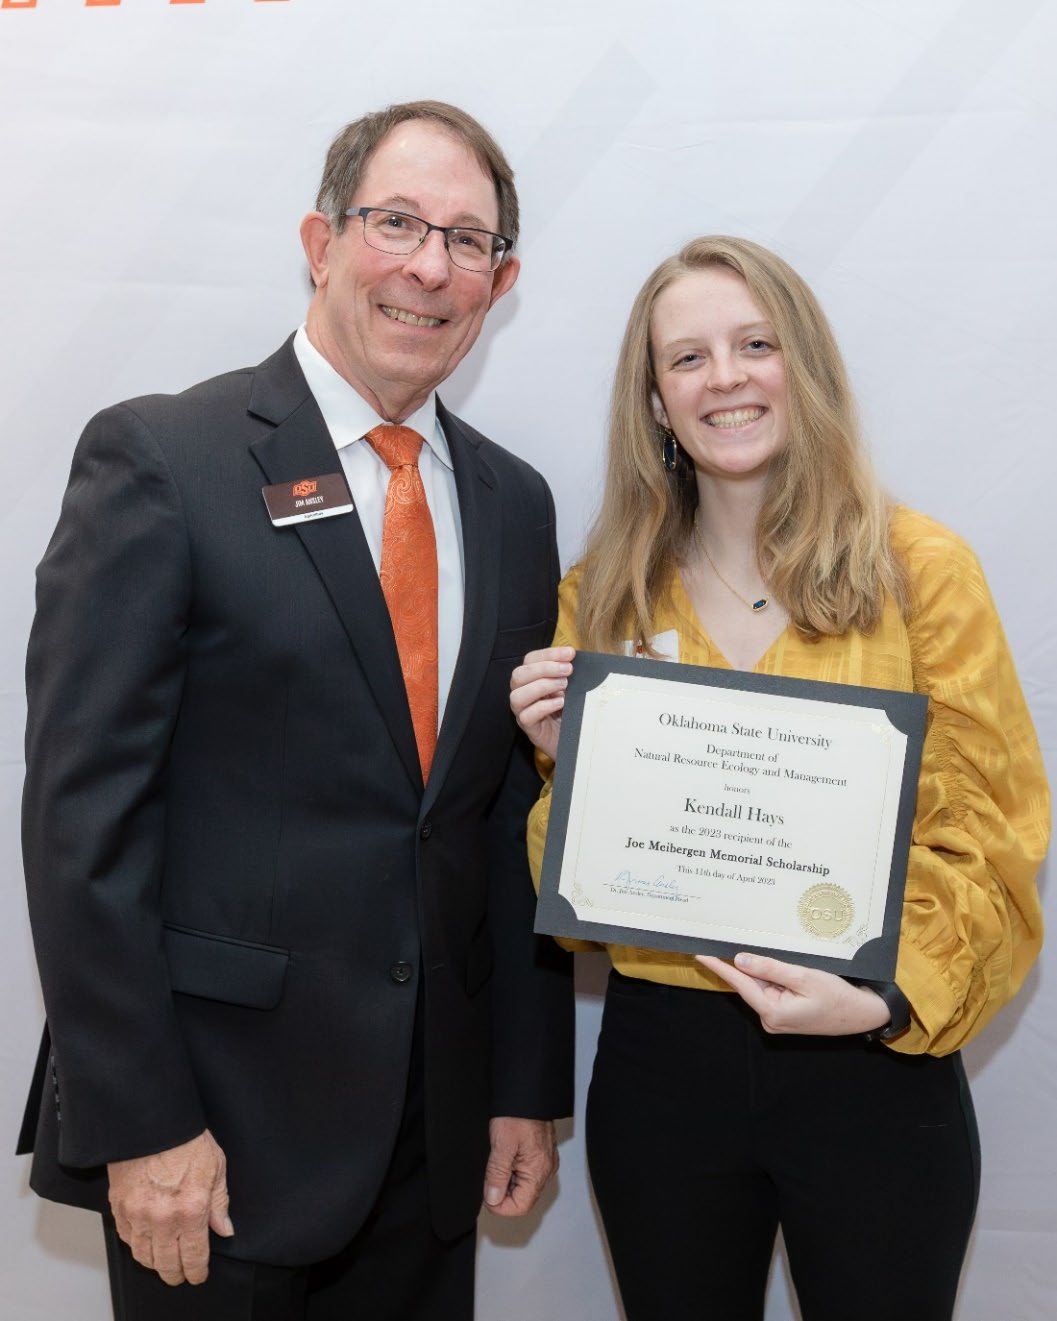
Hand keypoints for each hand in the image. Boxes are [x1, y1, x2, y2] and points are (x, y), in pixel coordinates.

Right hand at [107, 1129, 233, 1286]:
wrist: (151, 1121)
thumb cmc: (185, 1139)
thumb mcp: (215, 1166)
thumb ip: (219, 1202)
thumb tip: (224, 1228)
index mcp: (191, 1209)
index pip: (194, 1257)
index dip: (197, 1271)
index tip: (198, 1275)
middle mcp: (163, 1218)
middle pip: (167, 1264)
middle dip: (176, 1274)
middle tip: (181, 1274)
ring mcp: (137, 1215)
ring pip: (144, 1257)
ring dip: (155, 1264)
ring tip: (165, 1262)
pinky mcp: (119, 1208)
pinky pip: (127, 1239)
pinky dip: (137, 1246)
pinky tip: (147, 1242)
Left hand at [483, 1117, 557, 1216]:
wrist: (529, 1092)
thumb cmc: (518, 1113)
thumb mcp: (501, 1145)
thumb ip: (497, 1175)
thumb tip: (493, 1199)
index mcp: (539, 1171)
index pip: (521, 1207)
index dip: (500, 1206)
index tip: (486, 1195)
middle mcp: (546, 1170)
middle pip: (523, 1199)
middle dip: (502, 1192)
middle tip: (490, 1174)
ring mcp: (545, 1163)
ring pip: (523, 1187)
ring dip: (507, 1181)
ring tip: (498, 1161)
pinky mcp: (541, 1155)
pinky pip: (526, 1174)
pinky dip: (513, 1171)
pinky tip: (505, 1157)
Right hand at [509, 647, 574, 761]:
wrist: (576, 740)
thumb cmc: (571, 711)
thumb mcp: (572, 688)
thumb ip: (569, 673)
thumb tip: (574, 657)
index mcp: (531, 679)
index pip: (531, 660)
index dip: (549, 653)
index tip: (570, 653)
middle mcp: (523, 693)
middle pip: (519, 675)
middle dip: (545, 668)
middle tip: (568, 670)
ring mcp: (523, 711)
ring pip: (518, 695)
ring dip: (542, 686)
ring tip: (564, 685)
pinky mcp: (529, 728)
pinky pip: (527, 716)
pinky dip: (544, 706)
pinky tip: (560, 702)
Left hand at [697, 953, 890, 1036]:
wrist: (861, 1014)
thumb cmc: (837, 996)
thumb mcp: (804, 977)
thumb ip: (771, 968)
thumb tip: (741, 960)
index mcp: (772, 1012)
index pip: (740, 984)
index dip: (720, 966)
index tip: (701, 953)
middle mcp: (770, 1019)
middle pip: (750, 984)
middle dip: (745, 963)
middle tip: (731, 938)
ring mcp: (777, 1018)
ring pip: (761, 986)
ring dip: (762, 969)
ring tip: (769, 952)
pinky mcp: (784, 1014)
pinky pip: (771, 990)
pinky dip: (772, 977)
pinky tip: (778, 965)